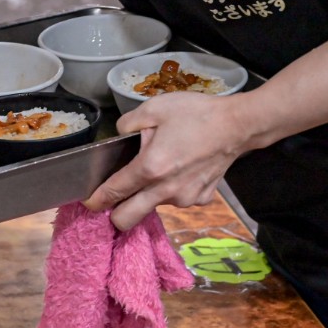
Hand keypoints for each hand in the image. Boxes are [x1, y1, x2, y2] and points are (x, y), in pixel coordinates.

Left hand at [83, 91, 252, 229]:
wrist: (238, 124)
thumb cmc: (196, 114)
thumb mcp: (154, 108)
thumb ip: (128, 124)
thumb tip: (120, 136)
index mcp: (150, 168)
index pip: (114, 192)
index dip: (96, 200)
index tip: (89, 202)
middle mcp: (166, 190)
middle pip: (128, 220)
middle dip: (116, 214)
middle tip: (116, 198)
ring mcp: (186, 199)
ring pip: (155, 206)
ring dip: (150, 194)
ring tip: (162, 165)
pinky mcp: (202, 200)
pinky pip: (178, 200)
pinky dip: (174, 189)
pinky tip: (183, 169)